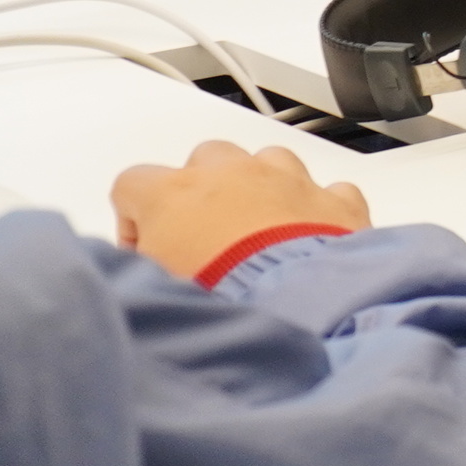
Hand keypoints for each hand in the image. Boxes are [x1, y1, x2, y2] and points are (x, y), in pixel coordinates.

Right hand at [112, 141, 369, 281]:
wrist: (295, 305)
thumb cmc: (218, 295)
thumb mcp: (152, 287)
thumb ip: (139, 265)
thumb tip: (139, 266)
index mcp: (173, 192)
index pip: (132, 183)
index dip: (134, 218)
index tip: (147, 247)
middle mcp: (232, 174)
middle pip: (207, 160)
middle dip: (203, 191)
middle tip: (206, 237)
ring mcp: (287, 180)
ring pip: (268, 161)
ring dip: (261, 187)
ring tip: (258, 231)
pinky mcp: (333, 200)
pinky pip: (326, 189)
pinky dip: (318, 206)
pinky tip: (313, 234)